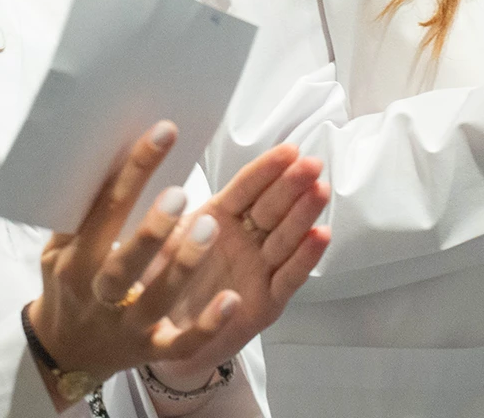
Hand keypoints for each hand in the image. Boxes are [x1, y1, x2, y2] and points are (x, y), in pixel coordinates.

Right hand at [26, 122, 241, 404]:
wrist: (65, 351)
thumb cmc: (68, 282)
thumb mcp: (59, 246)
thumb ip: (81, 212)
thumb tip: (110, 155)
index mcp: (76, 259)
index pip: (104, 211)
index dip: (134, 172)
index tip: (162, 135)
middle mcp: (100, 294)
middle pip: (126, 262)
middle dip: (152, 229)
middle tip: (180, 194)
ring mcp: (127, 326)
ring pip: (157, 298)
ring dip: (184, 265)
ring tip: (210, 227)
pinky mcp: (152, 351)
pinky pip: (182, 344)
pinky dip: (207, 324)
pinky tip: (232, 299)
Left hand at [142, 148, 330, 391]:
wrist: (162, 332)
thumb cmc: (162, 278)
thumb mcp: (162, 238)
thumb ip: (168, 214)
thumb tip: (167, 180)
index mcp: (218, 218)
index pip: (245, 189)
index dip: (266, 170)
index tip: (288, 150)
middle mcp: (244, 240)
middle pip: (271, 208)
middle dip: (291, 185)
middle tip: (312, 164)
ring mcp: (258, 269)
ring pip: (285, 237)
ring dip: (304, 214)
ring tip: (319, 190)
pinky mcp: (267, 301)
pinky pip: (288, 277)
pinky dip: (305, 257)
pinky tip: (321, 236)